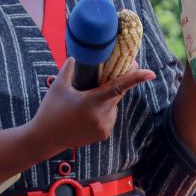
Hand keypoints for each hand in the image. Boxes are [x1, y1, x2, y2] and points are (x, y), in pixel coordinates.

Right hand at [27, 58, 154, 156]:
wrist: (44, 139)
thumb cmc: (50, 110)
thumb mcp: (58, 85)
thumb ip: (70, 68)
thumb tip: (78, 56)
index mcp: (92, 102)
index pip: (118, 87)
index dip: (135, 78)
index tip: (151, 73)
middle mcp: (102, 116)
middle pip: (117, 93)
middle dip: (116, 82)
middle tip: (113, 70)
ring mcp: (104, 127)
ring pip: (113, 105)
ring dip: (106, 98)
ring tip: (84, 101)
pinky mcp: (103, 134)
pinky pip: (109, 115)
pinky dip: (103, 109)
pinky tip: (86, 112)